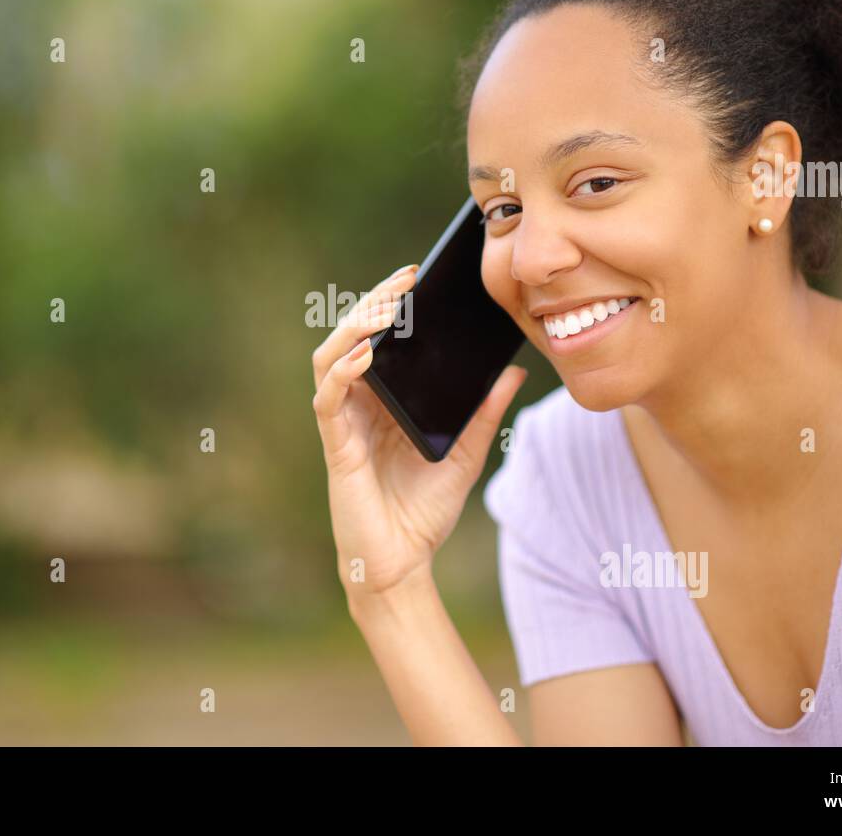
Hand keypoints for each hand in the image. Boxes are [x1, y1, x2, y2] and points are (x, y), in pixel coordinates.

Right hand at [311, 263, 527, 598]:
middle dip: (374, 302)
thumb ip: (485, 413)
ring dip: (354, 328)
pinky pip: (328, 399)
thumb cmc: (424, 513)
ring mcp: (343, 423)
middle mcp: (357, 405)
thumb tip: (513, 372)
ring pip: (329, 356)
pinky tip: (365, 356)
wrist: (403, 566)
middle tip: (405, 280)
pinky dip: (342, 372)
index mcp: (383, 400)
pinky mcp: (336, 446)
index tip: (416, 276)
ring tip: (387, 310)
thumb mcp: (468, 453)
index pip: (377, 338)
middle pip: (350, 336)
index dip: (389, 303)